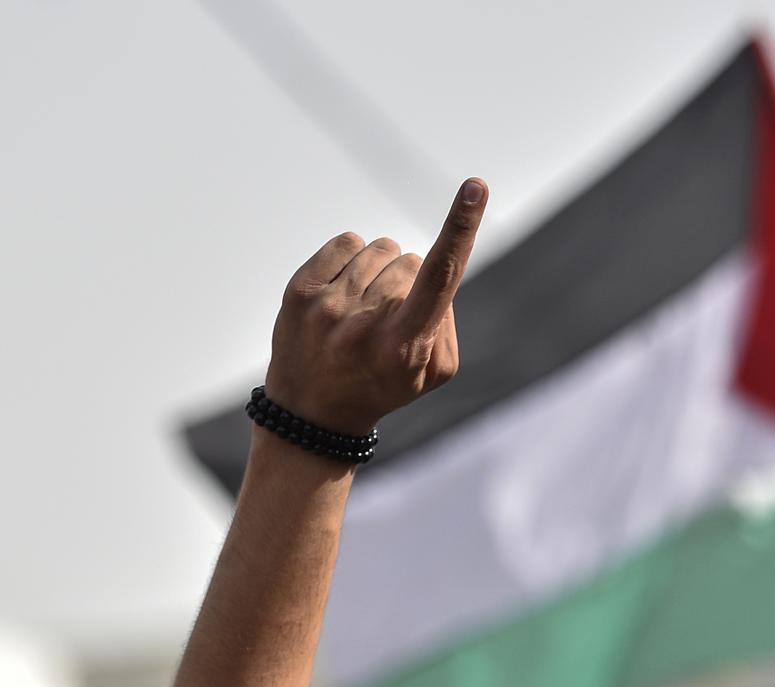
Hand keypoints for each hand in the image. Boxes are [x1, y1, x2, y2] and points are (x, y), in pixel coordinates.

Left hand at [264, 178, 487, 436]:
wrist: (312, 413)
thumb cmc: (384, 385)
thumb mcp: (434, 372)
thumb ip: (447, 320)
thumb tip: (429, 270)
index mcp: (403, 346)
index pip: (440, 276)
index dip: (461, 228)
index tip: (475, 186)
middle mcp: (364, 324)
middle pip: (411, 262)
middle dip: (411, 282)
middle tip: (389, 321)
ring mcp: (328, 307)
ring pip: (380, 249)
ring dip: (382, 270)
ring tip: (366, 308)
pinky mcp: (299, 292)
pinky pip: (346, 242)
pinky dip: (354, 258)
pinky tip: (346, 291)